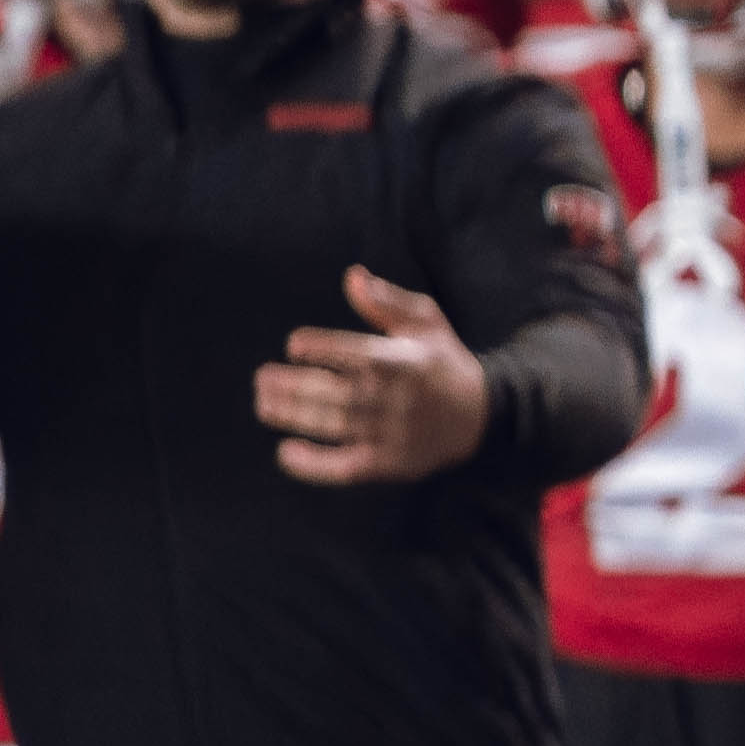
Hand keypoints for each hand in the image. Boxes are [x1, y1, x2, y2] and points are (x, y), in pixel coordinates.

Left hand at [258, 267, 494, 485]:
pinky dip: (314, 465)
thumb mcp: (428, 324)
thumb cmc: (445, 364)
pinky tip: (287, 453)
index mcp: (404, 361)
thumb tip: (353, 277)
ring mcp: (392, 434)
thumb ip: (389, 301)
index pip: (354, 353)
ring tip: (264, 404)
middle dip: (293, 384)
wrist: (482, 417)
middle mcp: (397, 399)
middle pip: (335, 392)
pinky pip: (345, 468)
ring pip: (333, 425)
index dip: (320, 348)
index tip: (294, 345)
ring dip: (293, 416)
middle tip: (262, 378)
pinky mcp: (389, 464)